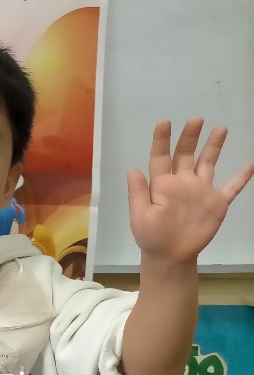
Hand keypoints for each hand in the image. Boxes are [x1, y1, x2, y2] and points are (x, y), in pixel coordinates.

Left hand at [127, 119, 252, 264]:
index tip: (164, 122)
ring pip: (208, 163)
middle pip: (186, 154)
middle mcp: (182, 182)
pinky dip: (241, 177)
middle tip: (196, 119)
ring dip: (213, 146)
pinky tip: (251, 164)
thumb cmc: (151, 236)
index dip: (162, 140)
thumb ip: (139, 192)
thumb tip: (132, 169)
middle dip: (190, 136)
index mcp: (162, 184)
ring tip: (220, 128)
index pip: (161, 157)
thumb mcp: (140, 215)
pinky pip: (232, 188)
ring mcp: (201, 191)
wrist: (171, 255)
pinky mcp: (217, 203)